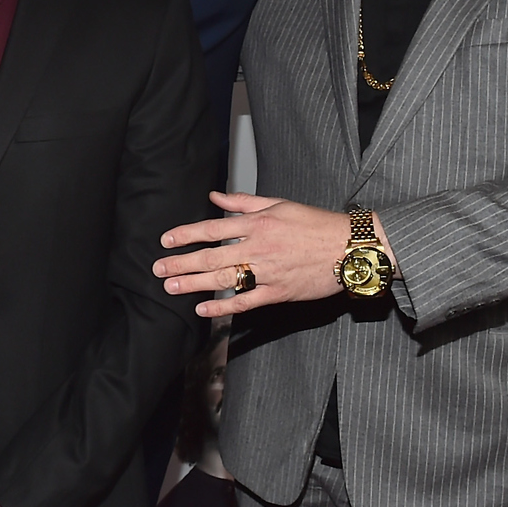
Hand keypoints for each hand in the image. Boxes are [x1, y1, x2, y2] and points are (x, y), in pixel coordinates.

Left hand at [155, 191, 386, 315]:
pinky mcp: (279, 291)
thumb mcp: (279, 204)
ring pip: (224, 279)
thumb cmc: (315, 223)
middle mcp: (259, 246)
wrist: (349, 247)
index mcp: (258, 223)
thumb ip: (244, 202)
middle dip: (181, 263)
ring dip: (194, 284)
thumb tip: (214, 196)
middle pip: (212, 256)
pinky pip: (246, 301)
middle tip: (158, 269)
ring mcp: (268, 271)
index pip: (213, 228)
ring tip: (171, 287)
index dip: (186, 234)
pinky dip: (223, 307)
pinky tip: (203, 310)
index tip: (166, 240)